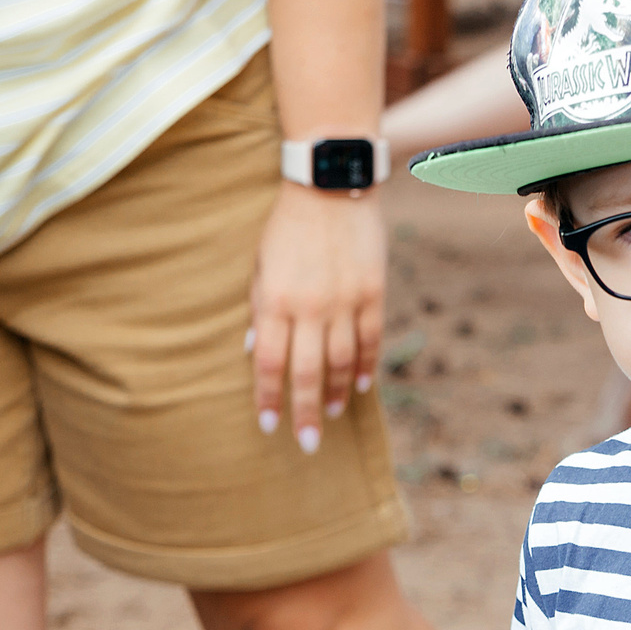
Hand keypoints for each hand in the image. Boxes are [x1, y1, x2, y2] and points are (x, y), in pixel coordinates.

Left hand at [249, 183, 385, 451]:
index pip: (270, 362)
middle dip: (303, 412)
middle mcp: (310, 306)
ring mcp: (345, 301)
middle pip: (307, 372)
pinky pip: (370, 339)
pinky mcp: (372, 291)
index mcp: (275, 300)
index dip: (269, 398)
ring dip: (335, 391)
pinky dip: (366, 366)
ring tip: (330, 412)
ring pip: (342, 361)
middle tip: (307, 444)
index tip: (269, 425)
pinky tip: (361, 385)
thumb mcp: (261, 265)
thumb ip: (260, 308)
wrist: (329, 185)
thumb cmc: (286, 226)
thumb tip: (258, 351)